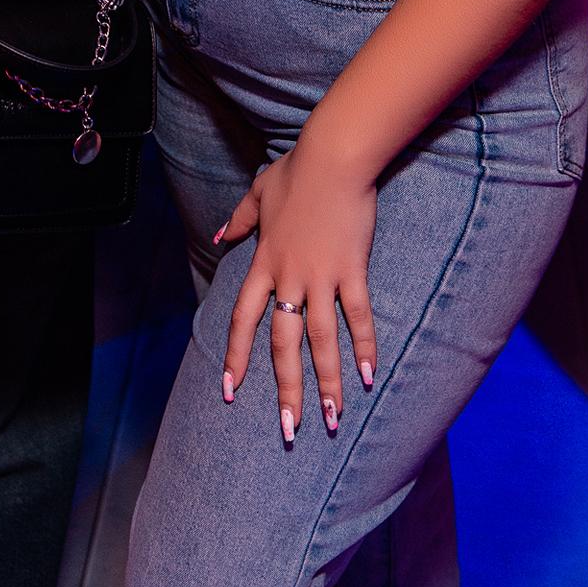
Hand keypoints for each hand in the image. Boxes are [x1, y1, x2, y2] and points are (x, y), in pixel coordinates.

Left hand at [216, 135, 377, 440]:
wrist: (333, 157)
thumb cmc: (297, 170)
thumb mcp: (258, 193)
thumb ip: (239, 219)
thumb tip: (219, 235)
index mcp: (264, 262)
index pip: (243, 319)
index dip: (235, 356)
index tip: (228, 390)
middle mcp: (289, 277)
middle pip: (283, 344)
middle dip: (285, 390)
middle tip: (288, 429)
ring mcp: (321, 277)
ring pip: (321, 341)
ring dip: (327, 383)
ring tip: (331, 420)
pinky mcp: (352, 270)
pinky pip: (357, 316)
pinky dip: (364, 347)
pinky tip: (368, 377)